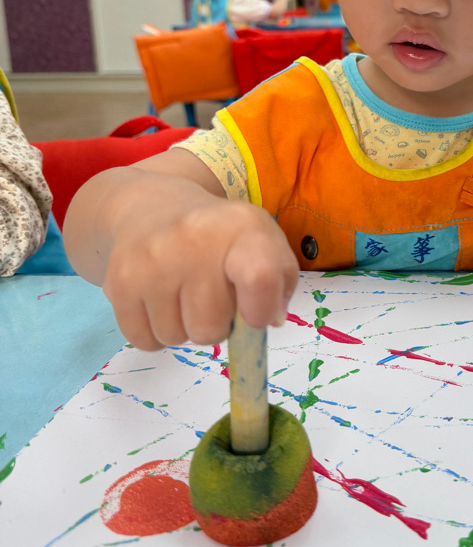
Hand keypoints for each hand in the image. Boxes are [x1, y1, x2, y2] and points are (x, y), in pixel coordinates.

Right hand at [64, 151, 298, 350]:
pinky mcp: (119, 281)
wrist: (150, 206)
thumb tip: (271, 319)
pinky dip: (154, 332)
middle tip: (210, 297)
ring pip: (176, 338)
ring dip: (183, 328)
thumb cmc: (218, 234)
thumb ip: (278, 281)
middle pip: (211, 328)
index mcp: (242, 227)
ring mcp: (153, 260)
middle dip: (215, 325)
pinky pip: (144, 340)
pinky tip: (158, 300)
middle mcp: (194, 238)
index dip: (260, 311)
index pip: (261, 278)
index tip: (254, 316)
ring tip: (182, 293)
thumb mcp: (262, 240)